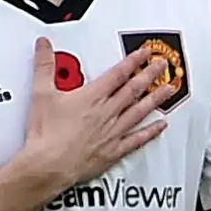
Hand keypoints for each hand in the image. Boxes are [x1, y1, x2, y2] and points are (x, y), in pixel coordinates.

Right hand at [19, 39, 173, 189]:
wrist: (48, 165)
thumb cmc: (46, 134)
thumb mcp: (41, 94)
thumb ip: (44, 66)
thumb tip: (44, 46)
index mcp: (92, 97)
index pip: (118, 73)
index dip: (134, 61)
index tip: (146, 53)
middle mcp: (106, 112)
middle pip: (134, 89)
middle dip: (150, 74)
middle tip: (163, 65)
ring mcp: (112, 132)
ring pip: (140, 111)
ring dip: (156, 99)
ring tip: (169, 89)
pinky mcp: (113, 151)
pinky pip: (137, 139)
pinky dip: (150, 132)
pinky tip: (160, 126)